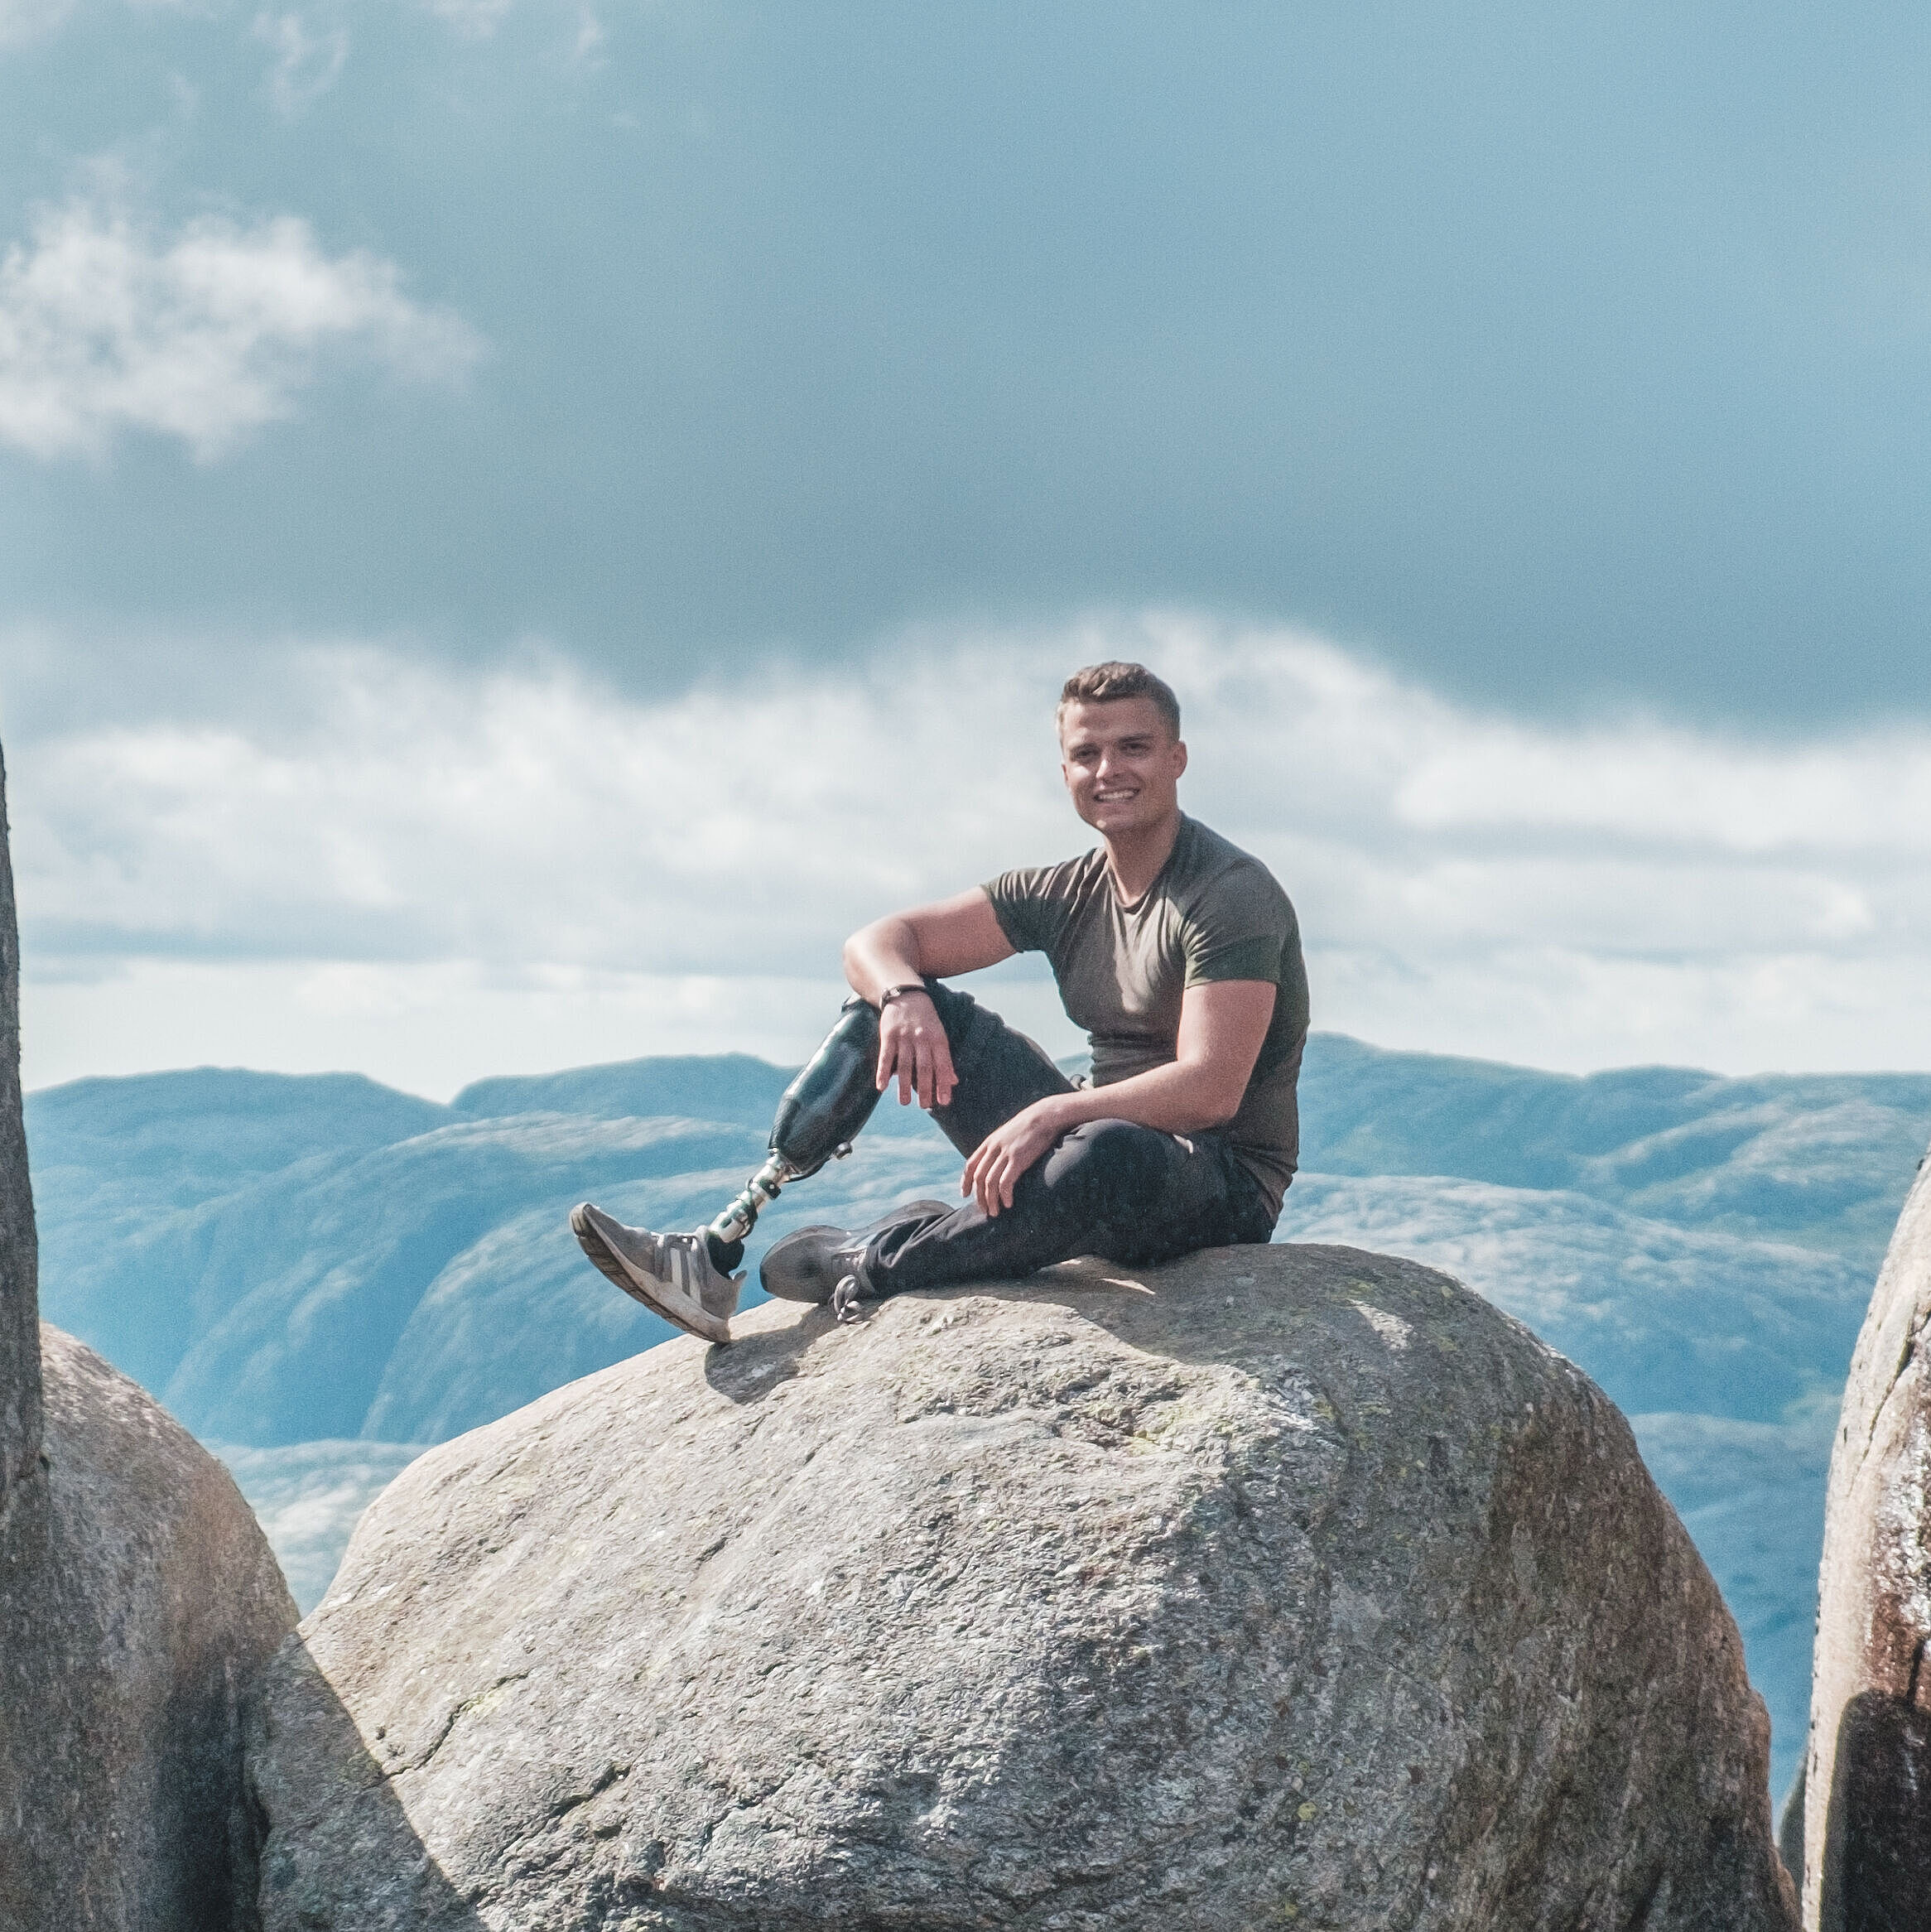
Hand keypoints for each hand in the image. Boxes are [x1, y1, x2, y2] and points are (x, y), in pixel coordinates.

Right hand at [875, 990, 957, 1109]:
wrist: (906, 995)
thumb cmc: (926, 1019)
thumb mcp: (939, 1035)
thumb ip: (944, 1059)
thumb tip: (953, 1082)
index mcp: (937, 1039)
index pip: (942, 1065)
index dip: (943, 1084)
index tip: (944, 1101)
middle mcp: (922, 1038)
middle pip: (924, 1067)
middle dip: (925, 1088)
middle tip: (924, 1106)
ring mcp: (904, 1037)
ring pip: (904, 1065)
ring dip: (904, 1086)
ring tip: (905, 1102)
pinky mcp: (888, 1035)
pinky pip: (885, 1057)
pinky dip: (883, 1073)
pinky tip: (882, 1087)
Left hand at [961, 1097, 1069, 1215]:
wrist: (1046, 1115)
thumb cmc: (1031, 1126)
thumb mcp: (1009, 1133)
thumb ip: (1001, 1146)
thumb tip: (998, 1160)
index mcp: (990, 1142)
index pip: (970, 1165)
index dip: (965, 1181)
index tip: (964, 1194)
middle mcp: (994, 1148)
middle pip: (979, 1177)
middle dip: (979, 1197)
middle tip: (984, 1211)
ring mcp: (1005, 1153)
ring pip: (990, 1182)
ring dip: (990, 1200)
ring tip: (994, 1213)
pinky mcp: (1018, 1159)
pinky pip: (1005, 1182)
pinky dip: (1004, 1195)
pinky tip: (1008, 1203)